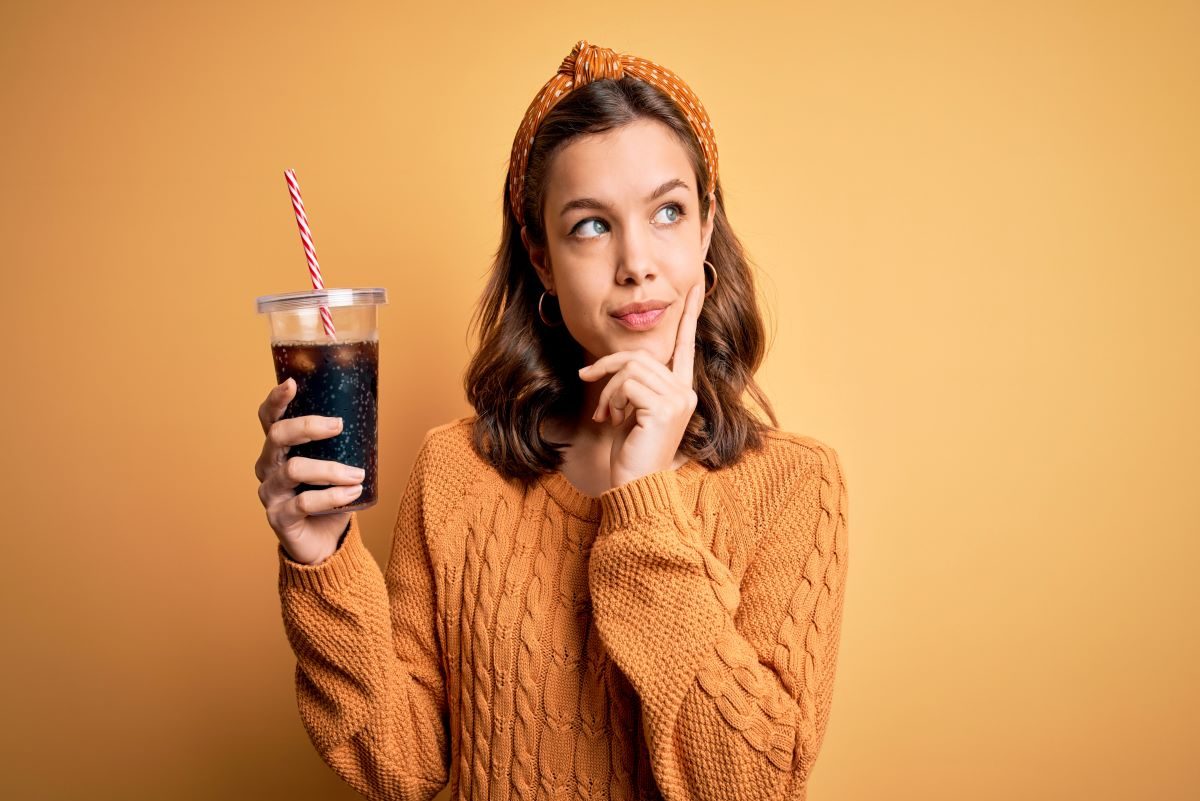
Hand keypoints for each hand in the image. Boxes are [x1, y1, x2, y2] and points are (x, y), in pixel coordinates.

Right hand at [254, 378, 365, 564]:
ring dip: (331, 469)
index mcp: (278, 450)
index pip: (269, 419)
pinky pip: (303, 503)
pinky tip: (353, 494)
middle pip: (277, 437)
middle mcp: (267, 468)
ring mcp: (270, 493)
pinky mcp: (279, 518)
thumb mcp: (336, 465)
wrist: (324, 544)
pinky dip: (332, 496)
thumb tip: (372, 412)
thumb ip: (343, 444)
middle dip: (308, 427)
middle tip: (338, 426)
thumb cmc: (329, 498)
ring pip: (294, 470)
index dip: (276, 400)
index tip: (291, 383)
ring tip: (357, 474)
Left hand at [578, 282, 702, 488]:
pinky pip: (627, 384)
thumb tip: (616, 365)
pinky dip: (610, 398)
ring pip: (631, 368)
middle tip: (587, 381)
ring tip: (604, 413)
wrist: (635, 486)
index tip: (694, 288)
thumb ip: (632, 384)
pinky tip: (610, 419)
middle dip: (607, 367)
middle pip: (641, 355)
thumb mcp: (631, 410)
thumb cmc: (630, 452)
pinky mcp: (664, 408)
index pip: (686, 346)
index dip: (689, 316)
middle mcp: (685, 392)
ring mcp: (678, 400)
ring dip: (607, 389)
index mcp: (681, 391)